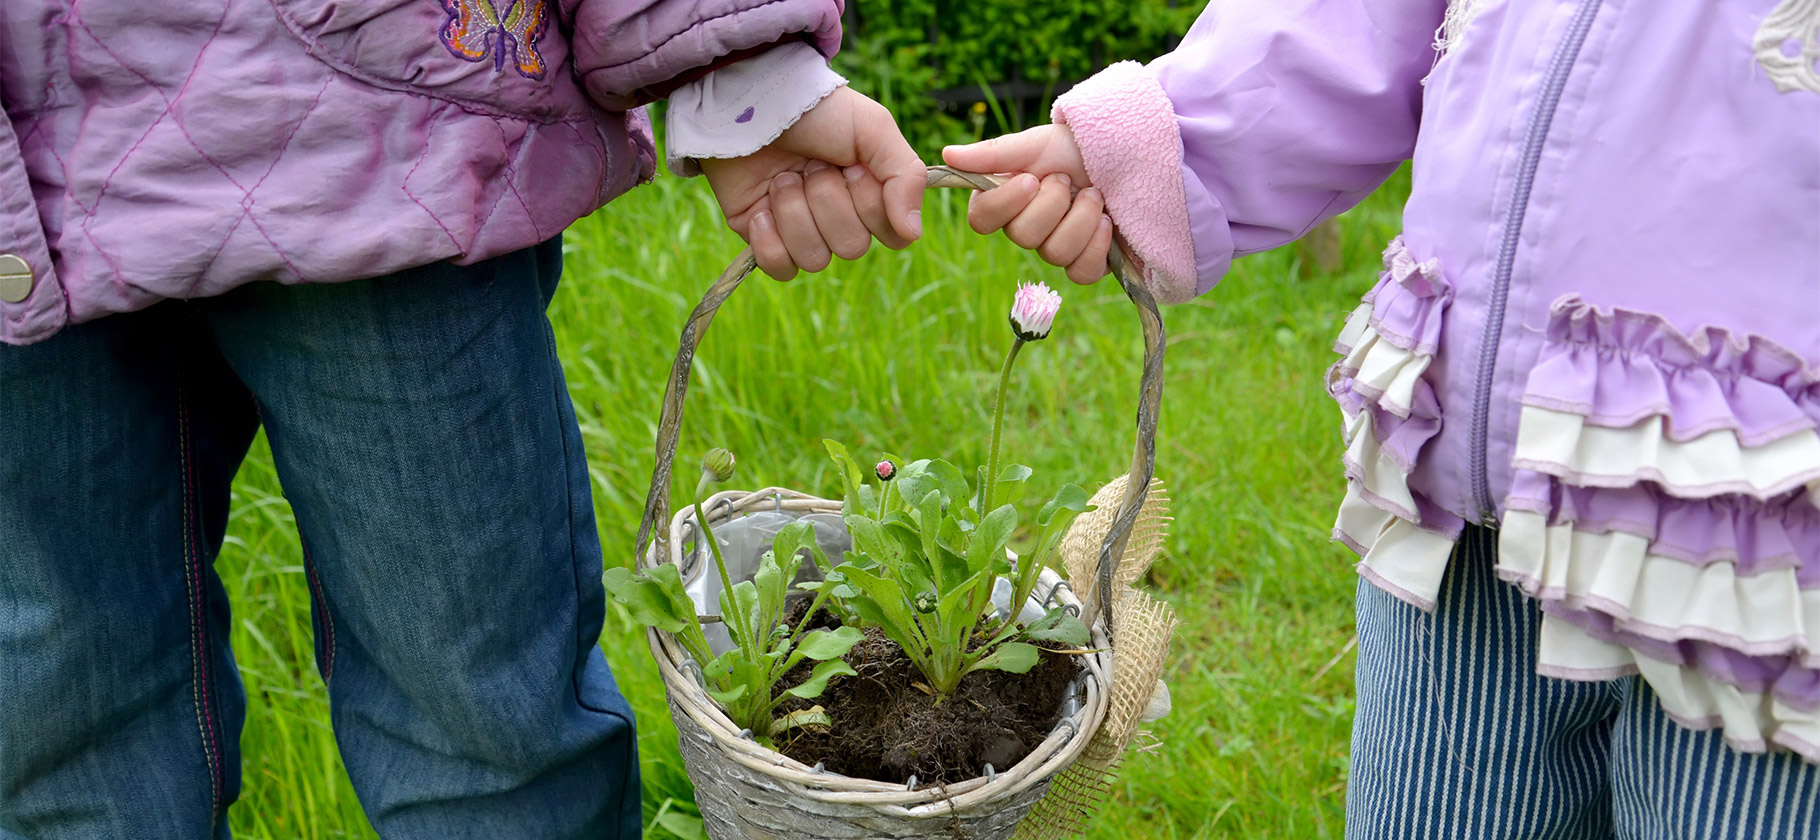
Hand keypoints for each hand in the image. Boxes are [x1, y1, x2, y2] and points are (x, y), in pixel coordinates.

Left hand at [702, 86, 924, 280]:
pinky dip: (770, 239)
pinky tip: (761, 208)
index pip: (892, 235)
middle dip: (827, 200)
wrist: (750, 104)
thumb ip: (906, 177)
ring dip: (794, 212)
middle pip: (851, 246)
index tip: (853, 169)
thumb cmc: (816, 111)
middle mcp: (840, 216)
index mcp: (870, 193)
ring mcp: (801, 230)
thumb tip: (912, 234)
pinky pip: (781, 268)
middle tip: (811, 165)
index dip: (872, 206)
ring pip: (815, 259)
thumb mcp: (874, 128)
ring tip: (782, 178)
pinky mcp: (765, 239)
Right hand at [942, 124, 1112, 284]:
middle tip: (1069, 179)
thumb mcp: (1037, 143)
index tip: (1031, 179)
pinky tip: (1108, 221)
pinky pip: (1081, 272)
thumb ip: (995, 154)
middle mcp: (1026, 227)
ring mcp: (1055, 248)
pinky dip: (1098, 244)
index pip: (982, 220)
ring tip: (1096, 194)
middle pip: (1023, 237)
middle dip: (1054, 203)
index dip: (1006, 203)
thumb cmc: (1076, 147)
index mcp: (1007, 199)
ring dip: (1082, 218)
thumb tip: (946, 155)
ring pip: (1055, 253)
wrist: (1128, 155)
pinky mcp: (1086, 264)